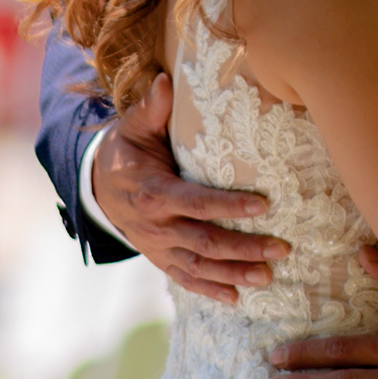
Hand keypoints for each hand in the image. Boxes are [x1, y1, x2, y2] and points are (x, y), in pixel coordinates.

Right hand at [91, 76, 279, 306]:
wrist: (96, 187)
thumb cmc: (127, 151)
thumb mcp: (134, 128)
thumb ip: (152, 108)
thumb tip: (166, 80)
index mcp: (152, 192)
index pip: (196, 202)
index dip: (229, 206)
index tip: (264, 205)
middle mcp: (156, 225)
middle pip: (204, 241)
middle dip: (244, 247)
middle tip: (281, 248)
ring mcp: (158, 246)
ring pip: (199, 266)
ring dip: (234, 274)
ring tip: (268, 277)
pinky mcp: (161, 258)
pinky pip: (186, 279)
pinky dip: (210, 290)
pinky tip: (236, 297)